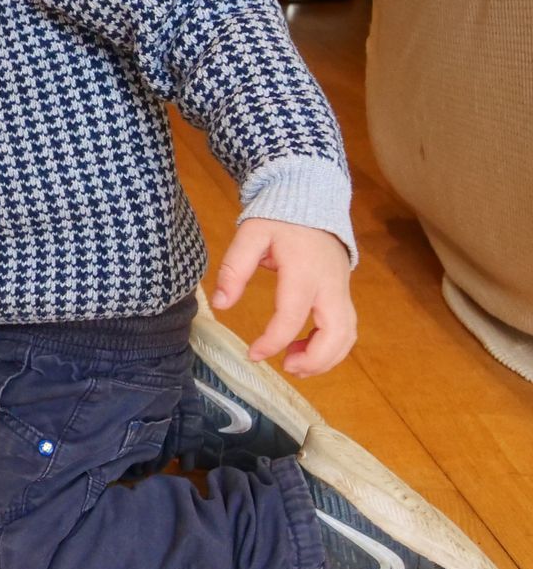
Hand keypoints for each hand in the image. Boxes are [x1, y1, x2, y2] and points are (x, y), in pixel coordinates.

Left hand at [212, 218, 355, 376]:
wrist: (312, 202)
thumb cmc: (279, 220)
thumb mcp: (250, 236)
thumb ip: (235, 268)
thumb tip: (222, 304)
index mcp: (304, 271)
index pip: (292, 316)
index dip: (273, 341)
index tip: (253, 354)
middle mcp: (331, 285)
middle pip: (337, 334)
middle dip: (315, 360)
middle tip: (286, 367)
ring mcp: (342, 290)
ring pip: (347, 335)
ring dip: (326, 358)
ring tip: (294, 364)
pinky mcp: (344, 294)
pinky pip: (346, 328)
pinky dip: (331, 347)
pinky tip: (305, 349)